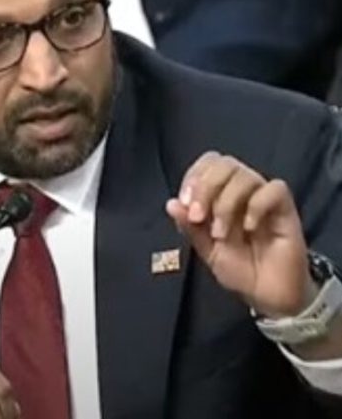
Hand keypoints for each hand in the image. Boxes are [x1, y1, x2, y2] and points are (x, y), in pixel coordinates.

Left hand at [166, 152, 312, 317]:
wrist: (267, 295)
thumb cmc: (238, 268)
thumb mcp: (206, 250)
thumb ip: (190, 227)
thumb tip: (171, 204)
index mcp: (221, 193)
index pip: (208, 163)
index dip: (194, 176)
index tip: (184, 202)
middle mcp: (242, 190)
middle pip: (224, 163)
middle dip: (205, 187)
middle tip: (197, 216)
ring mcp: (264, 198)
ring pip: (245, 176)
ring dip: (226, 203)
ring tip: (220, 234)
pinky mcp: (286, 209)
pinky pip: (274, 190)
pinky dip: (256, 206)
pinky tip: (249, 227)